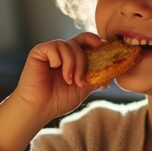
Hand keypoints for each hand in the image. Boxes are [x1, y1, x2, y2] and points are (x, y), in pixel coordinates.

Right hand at [0, 33, 104, 150]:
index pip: (86, 40)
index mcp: (73, 57)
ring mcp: (50, 51)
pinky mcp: (39, 52)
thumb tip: (112, 71)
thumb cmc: (58, 100)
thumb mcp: (83, 88)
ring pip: (68, 46)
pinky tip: (53, 70)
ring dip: (72, 65)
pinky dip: (58, 60)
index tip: (103, 47)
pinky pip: (54, 47)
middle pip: (80, 43)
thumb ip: (97, 77)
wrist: (40, 109)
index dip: (96, 41)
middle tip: (80, 81)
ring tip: (68, 80)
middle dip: (84, 62)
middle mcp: (62, 52)